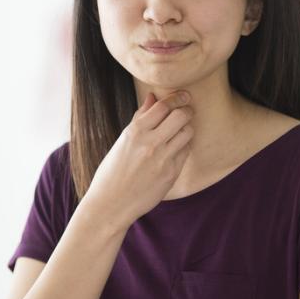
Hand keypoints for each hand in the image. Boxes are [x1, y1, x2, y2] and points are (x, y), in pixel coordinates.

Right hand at [81, 91, 194, 229]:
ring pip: (188, 132)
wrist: (111, 203)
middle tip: (187, 111)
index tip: (184, 95)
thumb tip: (153, 96)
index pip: (163, 106)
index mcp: (134, 131)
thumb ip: (141, 118)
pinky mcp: (171, 173)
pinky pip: (185, 152)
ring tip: (181, 130)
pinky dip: (184, 146)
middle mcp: (149, 143)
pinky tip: (177, 147)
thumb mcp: (123, 140)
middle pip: (180, 116)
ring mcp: (162, 159)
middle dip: (187, 110)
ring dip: (187, 128)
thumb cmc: (113, 170)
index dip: (177, 97)